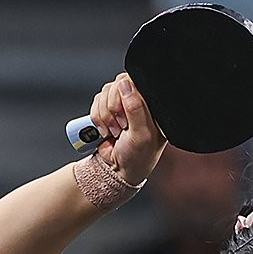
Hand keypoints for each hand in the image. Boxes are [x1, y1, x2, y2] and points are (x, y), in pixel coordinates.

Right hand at [89, 72, 166, 186]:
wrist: (116, 171)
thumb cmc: (137, 157)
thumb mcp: (141, 135)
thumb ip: (136, 108)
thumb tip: (126, 85)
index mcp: (155, 106)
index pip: (140, 82)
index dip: (129, 95)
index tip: (127, 115)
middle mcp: (140, 101)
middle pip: (121, 83)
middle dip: (115, 107)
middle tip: (122, 126)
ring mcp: (123, 103)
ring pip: (107, 91)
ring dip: (106, 114)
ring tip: (115, 132)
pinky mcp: (108, 108)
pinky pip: (97, 100)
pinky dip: (97, 117)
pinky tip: (106, 131)